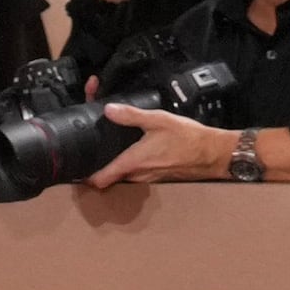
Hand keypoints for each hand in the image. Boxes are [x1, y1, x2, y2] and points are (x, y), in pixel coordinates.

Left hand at [92, 105, 241, 182]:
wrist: (213, 153)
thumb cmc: (188, 137)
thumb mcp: (158, 120)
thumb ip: (131, 116)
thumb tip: (108, 110)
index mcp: (133, 162)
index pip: (100, 179)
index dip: (85, 175)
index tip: (76, 166)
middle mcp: (137, 174)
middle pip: (109, 174)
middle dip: (99, 162)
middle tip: (92, 145)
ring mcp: (147, 177)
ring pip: (122, 172)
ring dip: (115, 161)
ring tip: (110, 143)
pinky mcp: (156, 174)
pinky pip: (136, 170)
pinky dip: (130, 161)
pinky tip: (133, 146)